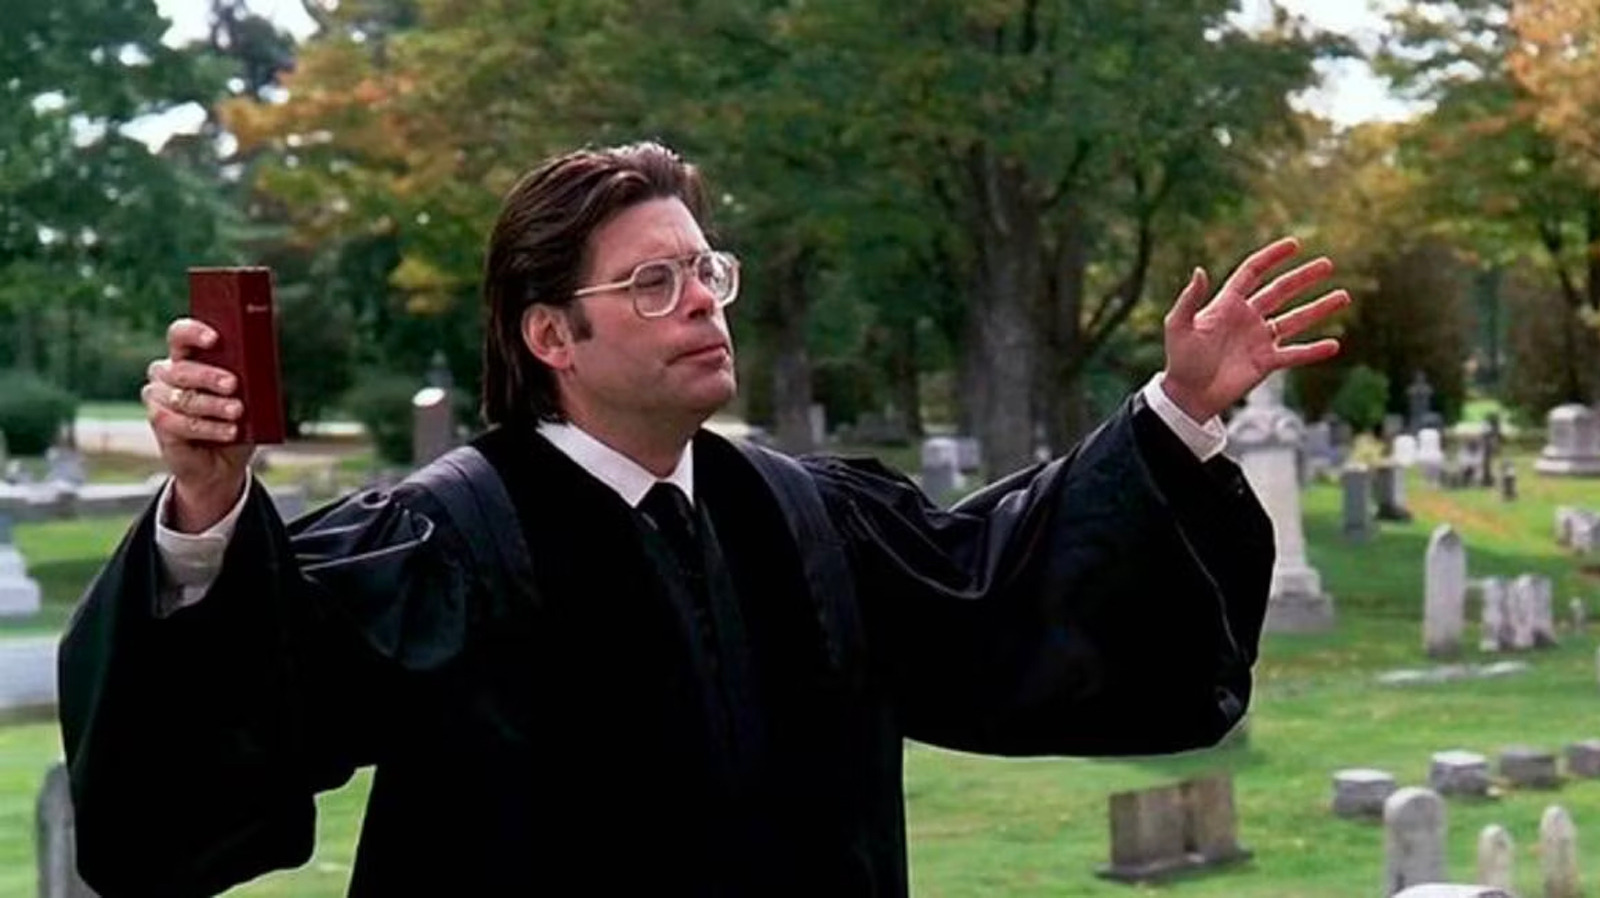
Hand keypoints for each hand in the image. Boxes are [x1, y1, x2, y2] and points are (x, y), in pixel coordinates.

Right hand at [141, 318, 253, 531]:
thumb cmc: (235, 420)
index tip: (215, 338)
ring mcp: (159, 399)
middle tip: (233, 384)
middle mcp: (166, 374)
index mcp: (186, 356)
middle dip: (209, 376)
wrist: (221, 463)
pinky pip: (181, 423)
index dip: (193, 332)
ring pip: (183, 398)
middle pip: (182, 369)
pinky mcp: (160, 424)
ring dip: (213, 406)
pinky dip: (210, 428)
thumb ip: (248, 375)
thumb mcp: (248, 394)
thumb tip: (260, 361)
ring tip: (238, 411)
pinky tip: (231, 431)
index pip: (180, 335)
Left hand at [1159, 236, 1350, 421]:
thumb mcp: (1179, 326)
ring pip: (1295, 319)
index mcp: (1227, 304)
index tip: (1294, 244)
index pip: (1253, 272)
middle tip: (1327, 264)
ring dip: (1319, 308)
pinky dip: (1313, 350)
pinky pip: (1295, 354)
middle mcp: (1247, 318)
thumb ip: (1190, 299)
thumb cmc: (1180, 359)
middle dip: (1304, 278)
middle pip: (1281, 291)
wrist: (1188, 395)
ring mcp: (1259, 339)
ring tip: (1344, 296)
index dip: (1271, 257)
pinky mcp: (1266, 362)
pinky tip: (1334, 344)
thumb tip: (1200, 270)